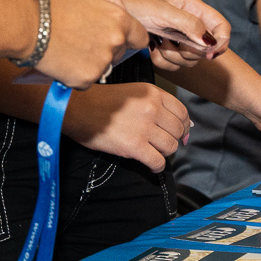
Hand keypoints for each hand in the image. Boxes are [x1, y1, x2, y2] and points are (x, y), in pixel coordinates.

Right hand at [32, 0, 149, 87]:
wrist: (27, 24)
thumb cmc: (52, 5)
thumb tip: (122, 9)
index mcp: (119, 19)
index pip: (140, 37)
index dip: (129, 39)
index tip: (118, 40)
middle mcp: (115, 41)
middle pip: (120, 53)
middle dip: (106, 49)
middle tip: (82, 41)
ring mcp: (102, 61)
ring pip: (103, 67)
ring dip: (91, 62)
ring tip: (69, 47)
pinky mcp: (87, 78)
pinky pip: (86, 80)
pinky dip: (76, 75)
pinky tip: (63, 60)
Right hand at [63, 83, 190, 170]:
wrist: (77, 109)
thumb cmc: (101, 101)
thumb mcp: (133, 92)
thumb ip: (156, 105)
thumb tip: (182, 124)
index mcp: (153, 93)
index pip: (182, 112)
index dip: (183, 126)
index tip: (179, 133)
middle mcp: (152, 108)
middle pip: (178, 131)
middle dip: (173, 140)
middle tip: (162, 144)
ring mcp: (144, 127)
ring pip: (170, 146)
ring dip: (164, 153)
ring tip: (153, 152)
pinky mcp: (134, 146)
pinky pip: (157, 161)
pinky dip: (157, 167)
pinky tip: (151, 166)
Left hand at [93, 0, 229, 66]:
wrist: (110, 10)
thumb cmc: (133, 4)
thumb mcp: (162, 12)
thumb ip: (188, 25)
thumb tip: (209, 42)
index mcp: (193, 7)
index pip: (221, 26)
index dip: (221, 41)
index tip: (210, 53)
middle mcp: (189, 22)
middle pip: (207, 48)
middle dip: (188, 51)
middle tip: (170, 42)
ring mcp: (179, 36)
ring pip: (190, 59)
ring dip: (172, 56)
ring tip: (157, 42)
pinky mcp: (167, 47)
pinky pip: (174, 64)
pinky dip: (162, 61)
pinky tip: (151, 49)